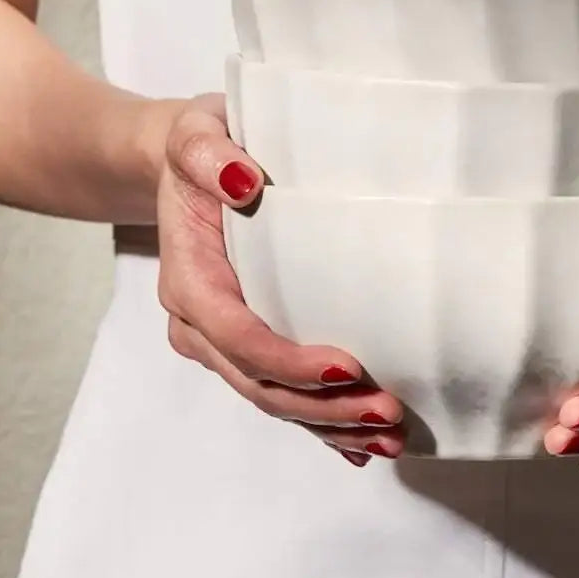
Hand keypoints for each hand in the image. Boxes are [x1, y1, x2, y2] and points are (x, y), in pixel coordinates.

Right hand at [157, 93, 404, 466]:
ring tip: (389, 437)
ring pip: (272, 398)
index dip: (289, 362)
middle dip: (323, 408)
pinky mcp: (249, 341)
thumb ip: (208, 153)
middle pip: (260, 383)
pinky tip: (361, 445)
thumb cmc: (201, 147)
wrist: (190, 164)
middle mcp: (200, 320)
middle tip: (387, 415)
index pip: (238, 335)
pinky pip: (282, 391)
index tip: (348, 367)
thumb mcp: (197, 132)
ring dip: (329, 425)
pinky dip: (320, 422)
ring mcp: (222, 338)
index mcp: (189, 279)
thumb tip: (243, 182)